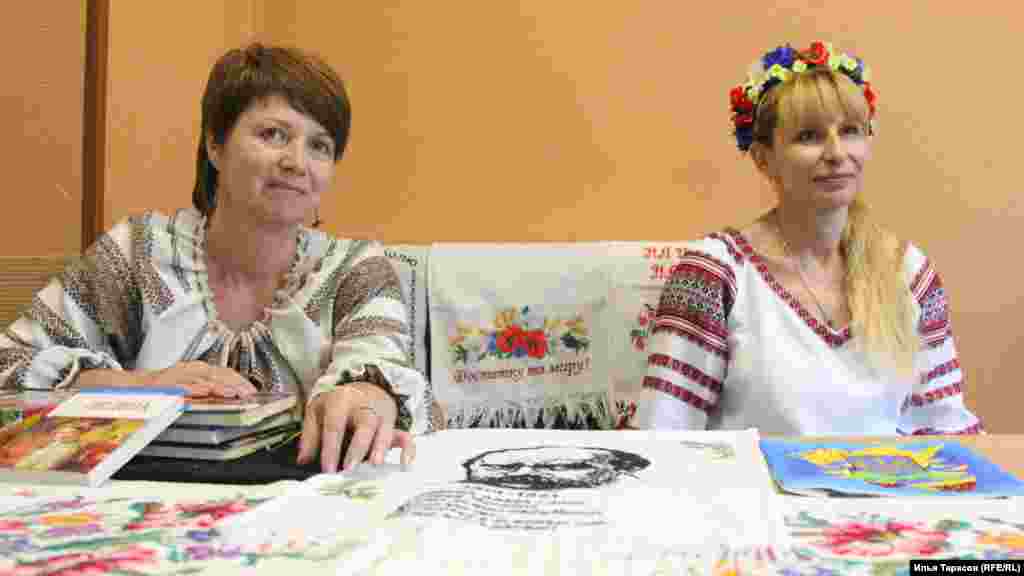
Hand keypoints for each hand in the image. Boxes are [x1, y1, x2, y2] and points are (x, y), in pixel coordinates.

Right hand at [141, 361, 257, 397]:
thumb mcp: (186, 384)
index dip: (239, 380)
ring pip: (202, 378)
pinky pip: (181, 385)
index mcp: (195, 369)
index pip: (223, 372)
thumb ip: (205, 388)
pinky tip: (205, 391)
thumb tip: (230, 395)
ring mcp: (176, 376)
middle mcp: (188, 369)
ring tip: (234, 392)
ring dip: (219, 385)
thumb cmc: (160, 388)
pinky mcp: (163, 384)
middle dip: (235, 383)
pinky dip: (194, 387)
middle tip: (248, 393)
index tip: (252, 390)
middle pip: (217, 373)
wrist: (131, 386)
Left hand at [296, 382, 415, 472]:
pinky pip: (406, 436)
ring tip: (374, 467)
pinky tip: (405, 464)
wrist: (363, 387)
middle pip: (364, 425)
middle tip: (349, 469)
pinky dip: (408, 450)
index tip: (327, 469)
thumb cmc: (338, 404)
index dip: (331, 448)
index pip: (335, 425)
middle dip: (358, 448)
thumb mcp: (318, 412)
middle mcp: (364, 407)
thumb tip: (303, 461)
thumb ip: (310, 436)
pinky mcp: (394, 425)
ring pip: (385, 431)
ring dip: (380, 450)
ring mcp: (382, 416)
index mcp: (341, 401)